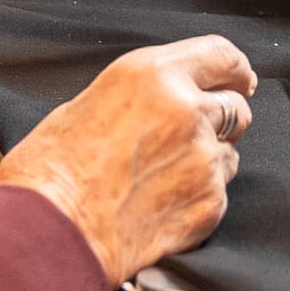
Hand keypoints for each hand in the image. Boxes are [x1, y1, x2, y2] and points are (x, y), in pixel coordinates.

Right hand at [0, 37, 257, 283]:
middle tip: (193, 136)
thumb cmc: (50, 174)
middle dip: (222, 118)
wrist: (51, 235)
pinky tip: (161, 207)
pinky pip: (219, 193)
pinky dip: (199, 198)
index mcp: (152, 75)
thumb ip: (138, 98)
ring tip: (162, 179)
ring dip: (208, 161)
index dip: (235, 70)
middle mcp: (186, 110)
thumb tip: (156, 104)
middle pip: (236, 106)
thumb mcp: (85, 105)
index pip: (221, 55)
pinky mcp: (209, 203)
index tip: (239, 79)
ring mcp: (203, 159)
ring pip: (229, 153)